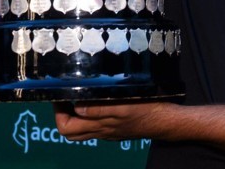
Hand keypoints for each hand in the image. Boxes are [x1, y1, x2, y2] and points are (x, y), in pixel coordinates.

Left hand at [53, 101, 169, 141]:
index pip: (66, 128)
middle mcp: (101, 131)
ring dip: (75, 114)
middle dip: (63, 114)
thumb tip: (76, 107)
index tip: (60, 95)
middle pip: (71, 131)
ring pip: (83, 129)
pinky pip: (96, 125)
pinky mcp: (116, 128)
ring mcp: (108, 131)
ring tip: (78, 95)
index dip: (58, 113)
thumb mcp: (122, 106)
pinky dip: (89, 114)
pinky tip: (97, 99)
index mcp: (100, 126)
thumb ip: (98, 108)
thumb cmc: (147, 110)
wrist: (166, 121)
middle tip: (65, 95)